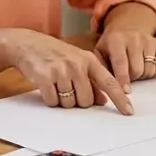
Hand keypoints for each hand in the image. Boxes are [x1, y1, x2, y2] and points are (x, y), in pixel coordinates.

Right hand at [2, 29, 132, 114]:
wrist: (26, 43)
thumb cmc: (54, 54)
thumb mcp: (76, 61)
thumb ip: (91, 79)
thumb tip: (102, 100)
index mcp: (89, 60)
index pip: (109, 83)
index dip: (119, 99)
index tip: (128, 111)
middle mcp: (77, 64)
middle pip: (86, 101)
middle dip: (77, 100)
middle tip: (67, 88)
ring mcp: (61, 70)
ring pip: (69, 103)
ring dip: (62, 100)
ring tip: (55, 84)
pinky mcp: (45, 77)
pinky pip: (53, 102)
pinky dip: (50, 99)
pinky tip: (46, 86)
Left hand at [95, 28, 155, 89]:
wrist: (128, 26)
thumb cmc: (111, 44)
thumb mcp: (100, 52)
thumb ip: (101, 68)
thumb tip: (106, 86)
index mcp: (116, 40)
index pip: (121, 62)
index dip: (123, 78)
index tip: (125, 92)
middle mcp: (134, 38)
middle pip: (137, 70)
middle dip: (131, 78)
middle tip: (126, 77)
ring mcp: (149, 41)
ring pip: (149, 70)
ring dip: (141, 76)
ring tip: (134, 70)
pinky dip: (152, 73)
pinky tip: (144, 66)